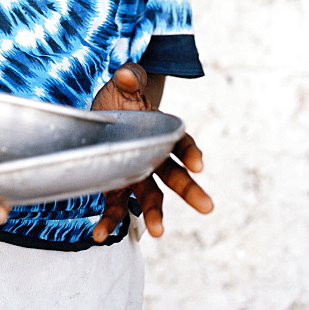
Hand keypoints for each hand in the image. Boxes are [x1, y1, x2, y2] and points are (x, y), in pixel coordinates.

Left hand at [89, 63, 212, 241]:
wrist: (104, 111)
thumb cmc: (121, 97)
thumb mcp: (126, 84)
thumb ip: (130, 78)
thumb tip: (126, 75)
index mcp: (163, 133)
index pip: (183, 143)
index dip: (191, 153)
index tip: (198, 164)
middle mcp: (154, 158)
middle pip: (175, 176)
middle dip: (190, 190)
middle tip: (207, 206)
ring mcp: (136, 174)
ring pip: (151, 196)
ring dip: (155, 214)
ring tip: (159, 231)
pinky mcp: (115, 185)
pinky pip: (115, 205)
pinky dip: (110, 221)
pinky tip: (100, 234)